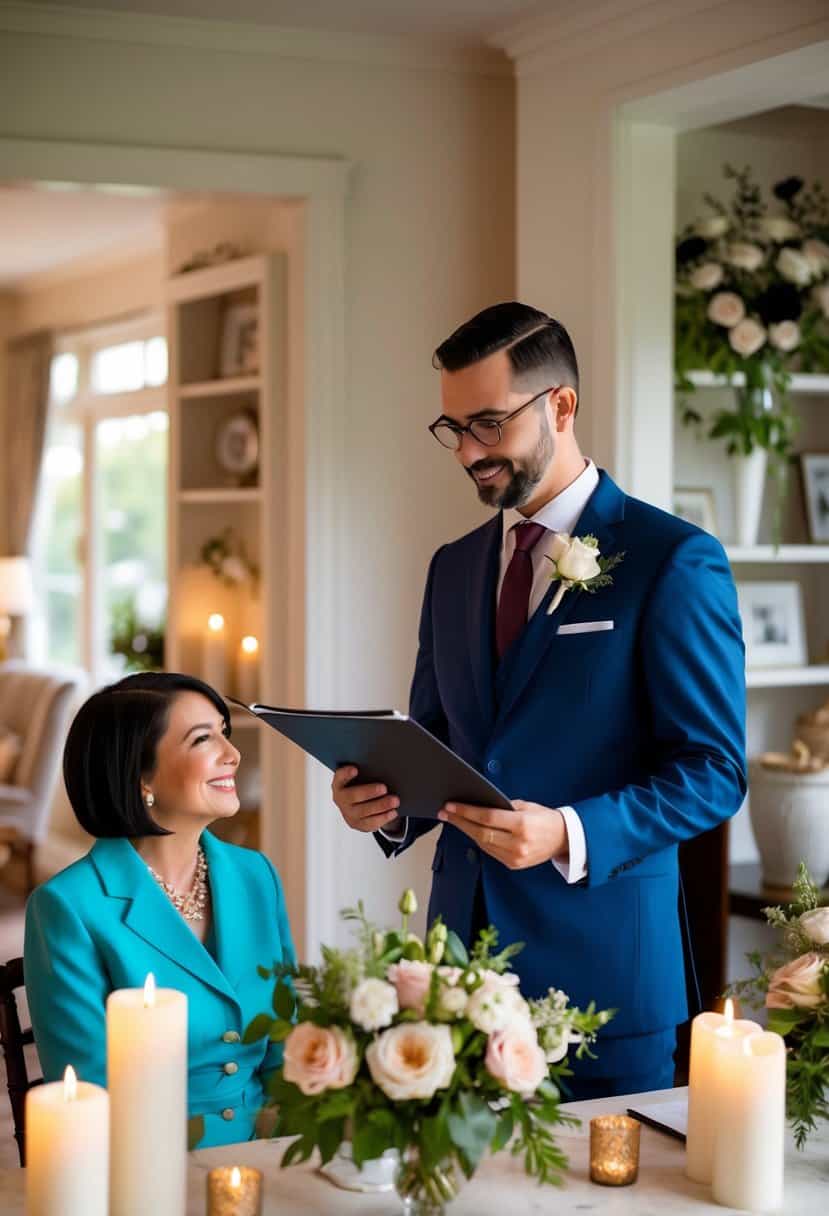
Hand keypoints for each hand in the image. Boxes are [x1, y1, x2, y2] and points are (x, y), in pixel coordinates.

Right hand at [332, 765, 401, 832]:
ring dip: (381, 806)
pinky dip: (383, 818)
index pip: (339, 778)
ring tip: (395, 801)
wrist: (359, 804)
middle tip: (384, 788)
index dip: (345, 774)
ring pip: (364, 811)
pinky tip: (393, 812)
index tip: (355, 769)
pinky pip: (370, 823)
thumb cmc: (362, 785)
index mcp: (339, 784)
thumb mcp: (360, 777)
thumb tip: (385, 765)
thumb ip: (367, 772)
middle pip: (353, 796)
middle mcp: (341, 800)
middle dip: (369, 792)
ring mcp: (348, 814)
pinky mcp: (357, 824)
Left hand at [437, 800, 567, 869]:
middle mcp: (518, 843)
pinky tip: (470, 830)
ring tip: (454, 819)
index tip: (451, 806)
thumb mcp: (527, 806)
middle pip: (481, 832)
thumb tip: (478, 804)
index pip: (487, 818)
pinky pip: (490, 851)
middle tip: (445, 812)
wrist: (565, 840)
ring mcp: (515, 857)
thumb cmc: (545, 819)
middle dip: (460, 821)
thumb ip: (503, 807)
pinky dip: (479, 840)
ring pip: (482, 843)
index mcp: (522, 825)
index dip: (466, 812)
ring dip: (466, 831)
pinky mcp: (513, 865)